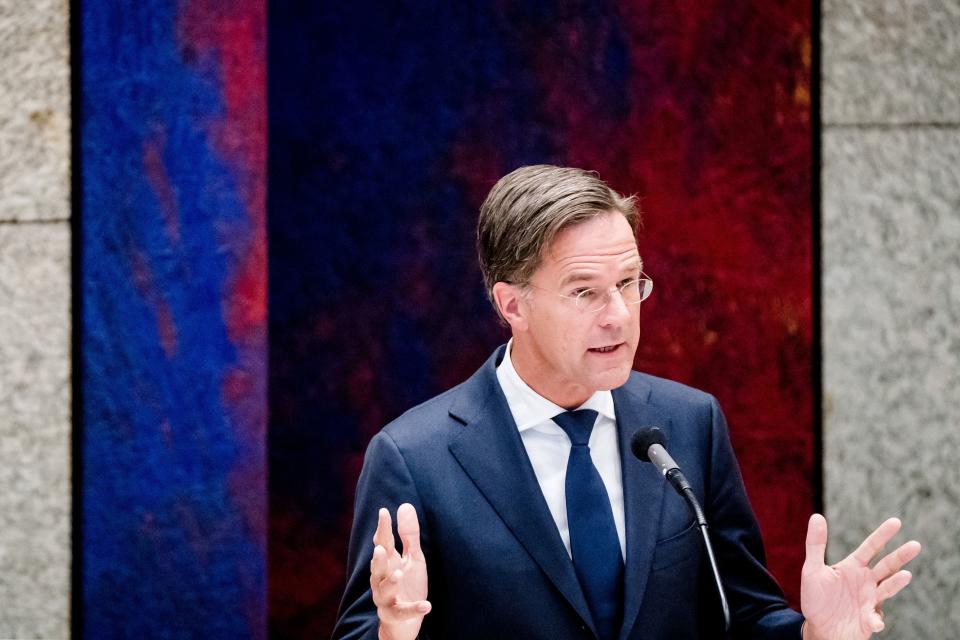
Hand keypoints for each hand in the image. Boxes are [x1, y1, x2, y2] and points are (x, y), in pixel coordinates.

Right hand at [370, 503, 430, 639]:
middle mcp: (382, 579)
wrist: (404, 621)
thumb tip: (404, 505)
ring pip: (384, 591)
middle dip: (378, 559)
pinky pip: (402, 612)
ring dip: (391, 582)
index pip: (383, 542)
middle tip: (381, 548)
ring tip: (399, 573)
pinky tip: (426, 605)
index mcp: (388, 562)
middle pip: (377, 568)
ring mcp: (386, 598)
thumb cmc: (408, 583)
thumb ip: (409, 534)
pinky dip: (413, 608)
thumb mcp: (413, 557)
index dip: (383, 528)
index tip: (383, 512)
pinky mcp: (394, 615)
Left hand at [800, 514, 920, 639]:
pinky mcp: (870, 619)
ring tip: (906, 575)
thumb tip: (816, 516)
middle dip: (900, 556)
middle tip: (916, 545)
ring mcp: (870, 599)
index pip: (870, 547)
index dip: (882, 535)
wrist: (820, 628)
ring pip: (887, 588)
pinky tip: (874, 622)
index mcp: (853, 567)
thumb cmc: (816, 598)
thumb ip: (815, 545)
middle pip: (887, 565)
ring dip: (897, 583)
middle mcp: (866, 581)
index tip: (896, 522)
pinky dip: (877, 619)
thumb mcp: (812, 570)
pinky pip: (876, 618)